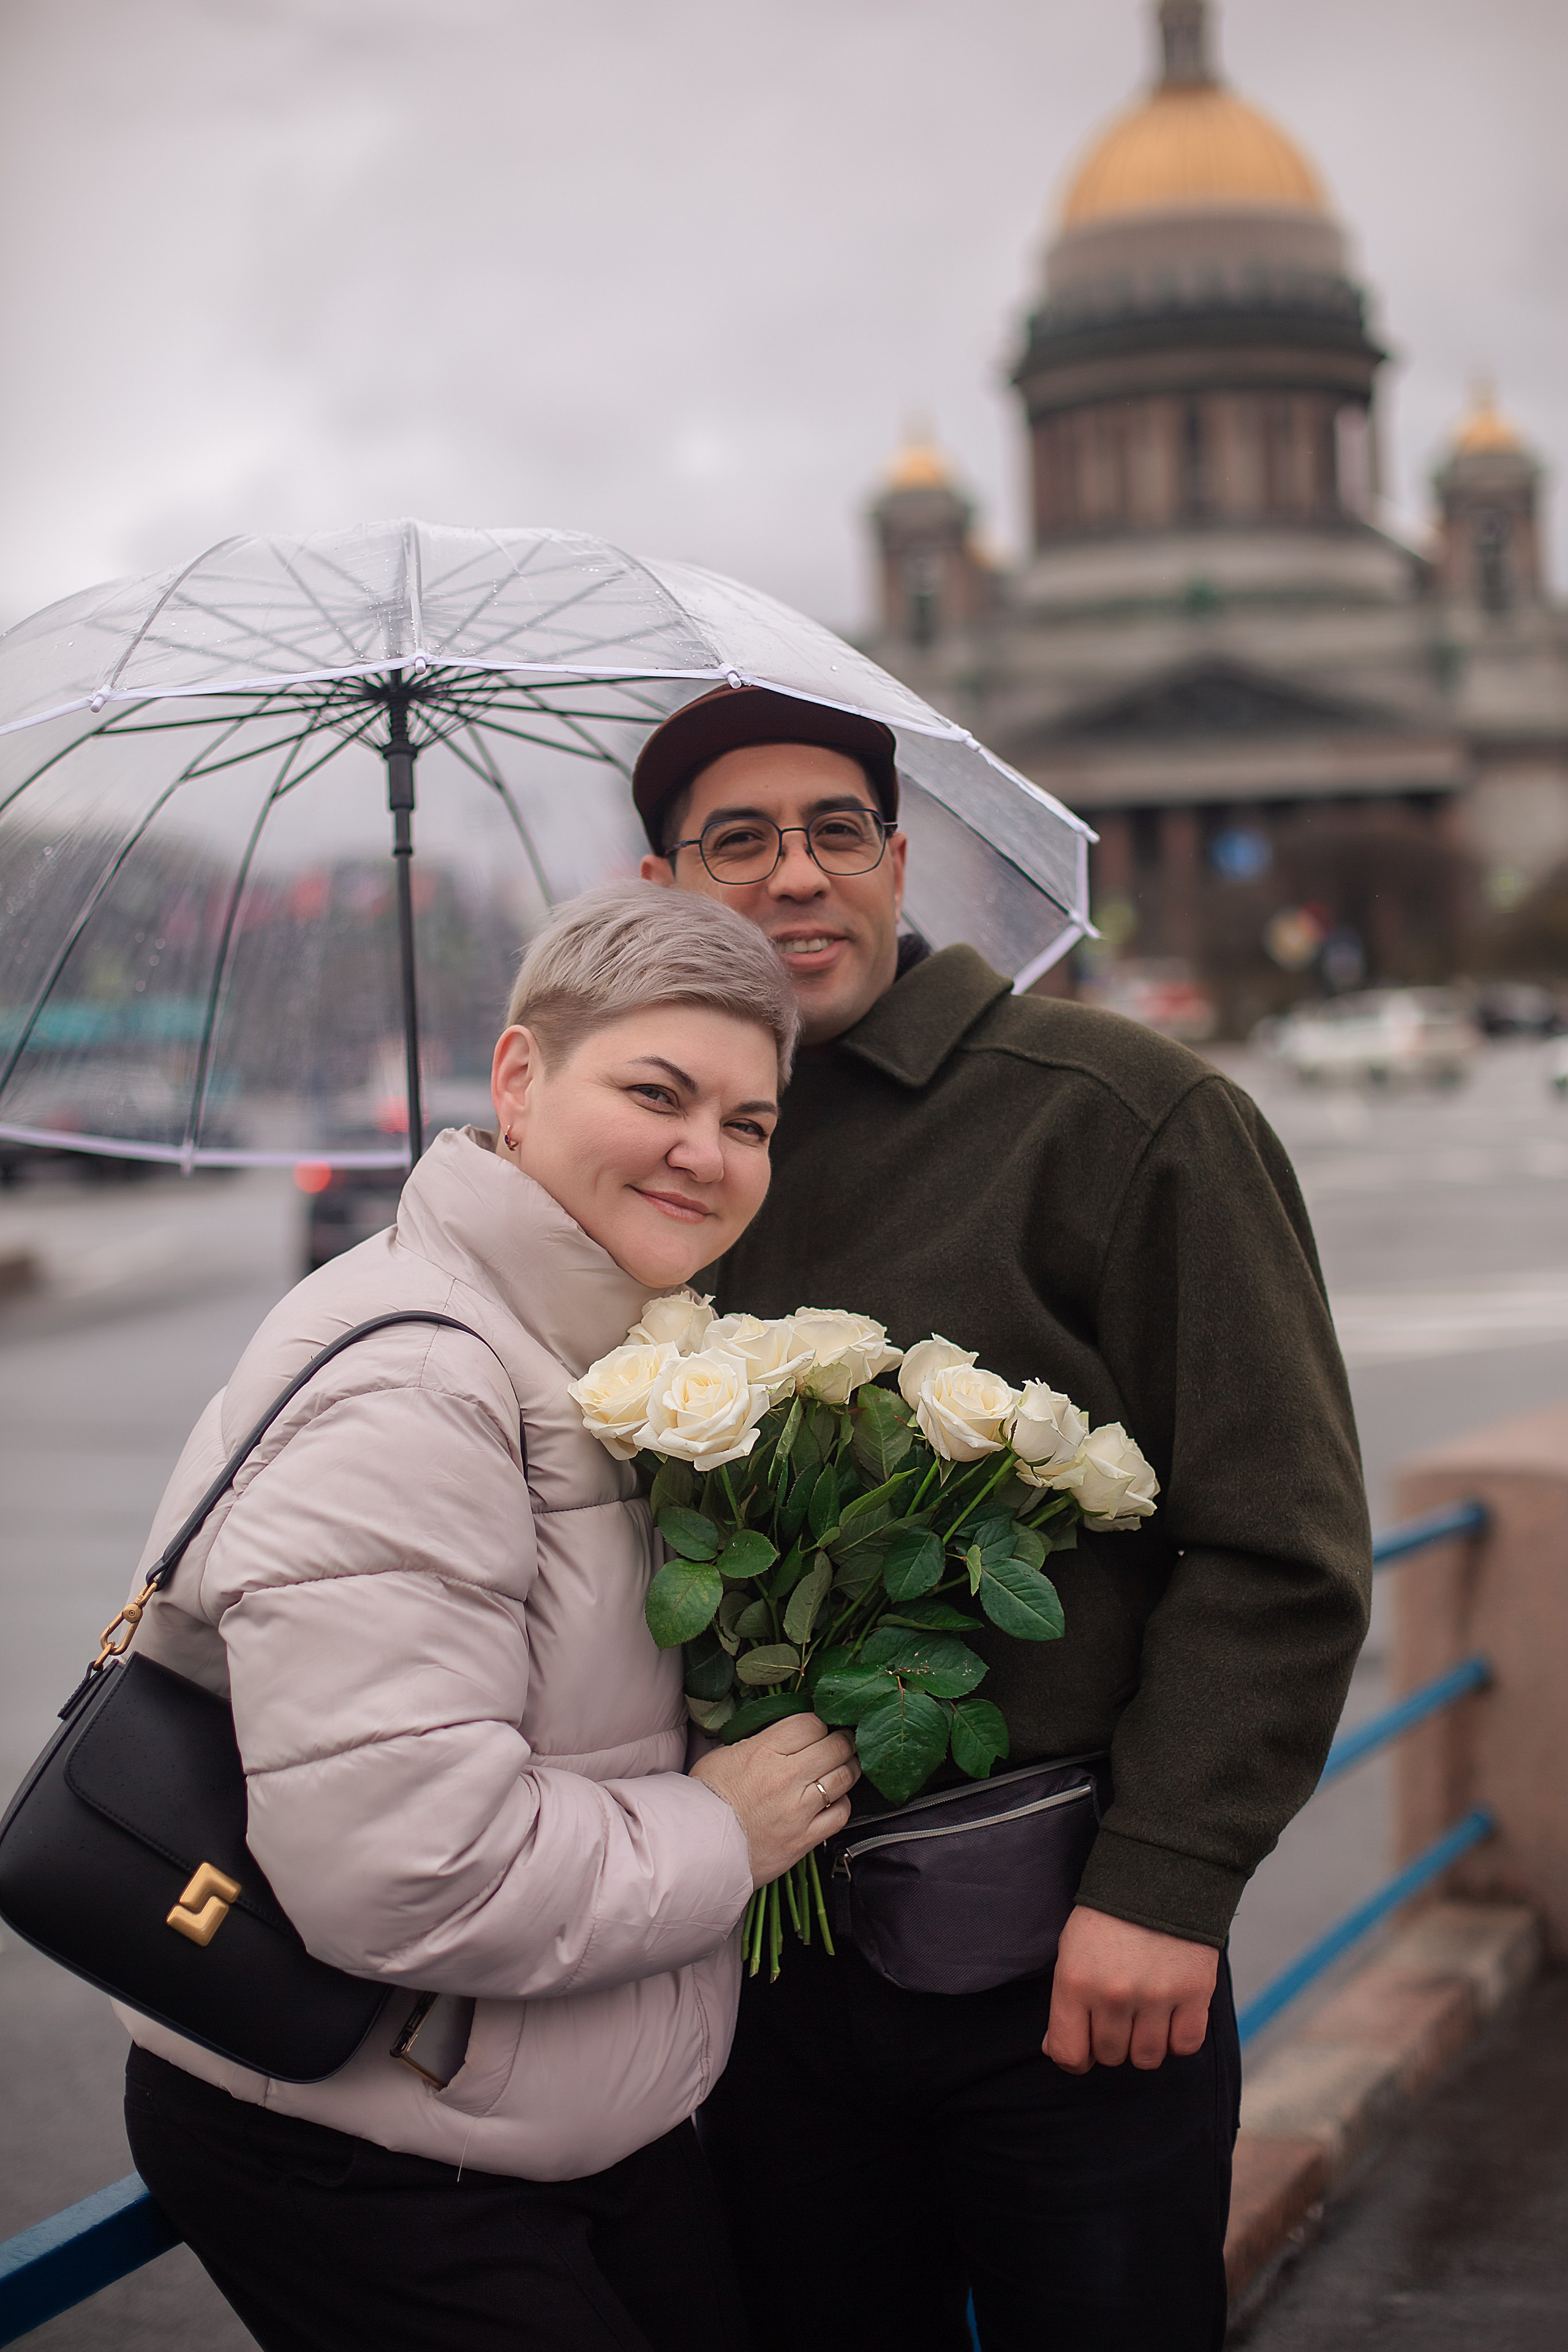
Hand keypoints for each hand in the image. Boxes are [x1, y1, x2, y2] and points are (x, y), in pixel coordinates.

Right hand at [691, 1713, 858, 1888]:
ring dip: (848, 1768)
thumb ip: (758, 1741)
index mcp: (764, 1751)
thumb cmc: (706, 1799)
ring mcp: (799, 1809)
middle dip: (843, 1740)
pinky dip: (842, 1804)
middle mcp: (786, 1777)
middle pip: (835, 1746)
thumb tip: (783, 1734)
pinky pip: (840, 1814)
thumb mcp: (725, 1755)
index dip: (819, 1722)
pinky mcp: (805, 1838)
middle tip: (842, 1741)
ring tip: (843, 1766)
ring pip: (844, 1777)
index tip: (819, 1728)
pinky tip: (833, 1801)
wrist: (698, 1849)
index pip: (811, 1723)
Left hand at [1043, 1905, 1217, 2072]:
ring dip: (1144, 2043)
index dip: (1075, 2058)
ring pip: (1147, 2058)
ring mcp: (1157, 1996)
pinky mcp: (1194, 1993)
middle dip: (1111, 2041)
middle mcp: (1114, 1994)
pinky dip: (1177, 2038)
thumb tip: (1058, 2052)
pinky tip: (1170, 2014)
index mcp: (1076, 1981)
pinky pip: (1184, 2046)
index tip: (1084, 2046)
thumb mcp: (1071, 1951)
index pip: (1069, 2053)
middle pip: (1110, 2057)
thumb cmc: (1108, 1917)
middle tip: (1118, 2012)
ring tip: (1144, 2012)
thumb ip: (1064, 2004)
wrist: (1159, 1875)